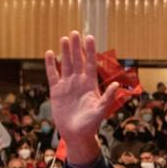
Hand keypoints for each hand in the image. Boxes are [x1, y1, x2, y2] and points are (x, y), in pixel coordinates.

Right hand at [45, 31, 118, 164]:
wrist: (77, 135)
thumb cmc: (91, 124)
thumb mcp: (101, 110)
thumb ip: (107, 97)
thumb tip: (117, 85)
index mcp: (90, 84)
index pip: (90, 63)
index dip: (89, 51)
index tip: (89, 37)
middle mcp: (79, 82)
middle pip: (77, 61)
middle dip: (76, 47)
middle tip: (75, 32)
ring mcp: (67, 85)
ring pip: (66, 65)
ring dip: (65, 52)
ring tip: (64, 38)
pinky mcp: (56, 91)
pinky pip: (53, 75)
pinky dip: (51, 65)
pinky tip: (50, 53)